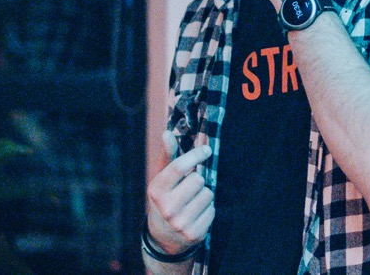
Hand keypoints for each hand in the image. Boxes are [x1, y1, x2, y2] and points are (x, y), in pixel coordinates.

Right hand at [146, 131, 214, 253]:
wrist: (162, 236)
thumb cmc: (165, 197)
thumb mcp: (162, 177)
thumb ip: (167, 154)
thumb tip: (167, 133)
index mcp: (156, 190)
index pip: (179, 167)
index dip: (196, 155)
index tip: (207, 150)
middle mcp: (167, 208)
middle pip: (198, 180)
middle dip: (198, 180)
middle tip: (190, 187)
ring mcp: (180, 223)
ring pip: (208, 194)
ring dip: (204, 194)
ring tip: (193, 200)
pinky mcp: (193, 234)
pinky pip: (212, 210)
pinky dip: (207, 209)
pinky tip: (196, 213)